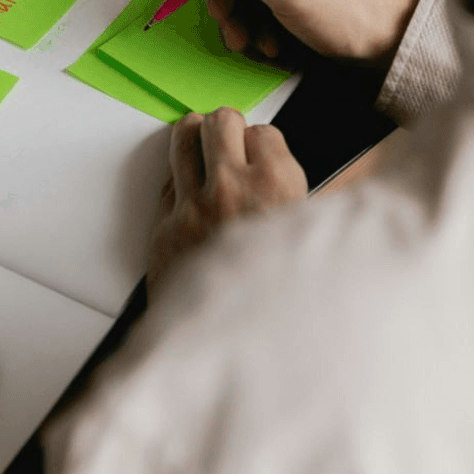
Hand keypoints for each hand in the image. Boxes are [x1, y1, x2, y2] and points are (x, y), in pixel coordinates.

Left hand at [147, 108, 307, 297]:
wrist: (240, 353)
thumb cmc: (282, 303)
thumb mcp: (309, 242)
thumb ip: (299, 200)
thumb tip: (293, 170)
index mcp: (278, 186)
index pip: (265, 132)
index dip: (264, 146)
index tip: (263, 157)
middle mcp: (232, 187)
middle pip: (221, 121)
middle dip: (228, 131)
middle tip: (231, 146)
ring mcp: (193, 206)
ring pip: (183, 136)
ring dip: (195, 141)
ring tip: (202, 151)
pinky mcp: (165, 228)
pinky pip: (167, 182)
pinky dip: (179, 185)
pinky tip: (192, 198)